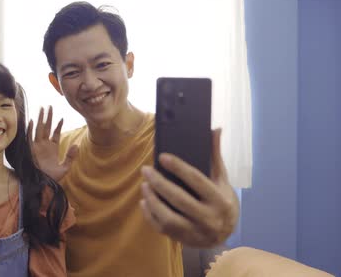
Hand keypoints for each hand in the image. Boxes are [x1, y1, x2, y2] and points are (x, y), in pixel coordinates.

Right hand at [28, 106, 78, 181]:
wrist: (41, 186)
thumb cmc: (51, 179)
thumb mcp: (64, 168)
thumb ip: (71, 156)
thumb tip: (77, 145)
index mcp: (52, 148)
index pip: (55, 133)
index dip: (58, 125)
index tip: (61, 118)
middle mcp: (44, 145)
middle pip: (46, 128)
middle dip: (48, 117)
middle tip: (49, 106)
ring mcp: (36, 146)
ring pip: (39, 129)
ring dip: (41, 119)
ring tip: (42, 109)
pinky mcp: (30, 150)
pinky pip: (29, 137)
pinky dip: (31, 129)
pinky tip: (33, 121)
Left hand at [140, 128, 238, 246]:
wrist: (225, 235)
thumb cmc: (222, 201)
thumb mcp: (222, 180)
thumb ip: (215, 157)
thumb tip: (215, 129)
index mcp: (220, 201)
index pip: (197, 181)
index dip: (179, 168)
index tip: (162, 156)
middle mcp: (209, 219)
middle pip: (179, 199)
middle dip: (159, 183)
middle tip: (145, 169)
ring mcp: (195, 232)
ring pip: (168, 217)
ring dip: (153, 200)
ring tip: (145, 185)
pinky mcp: (183, 240)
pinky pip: (162, 228)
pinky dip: (150, 215)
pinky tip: (144, 201)